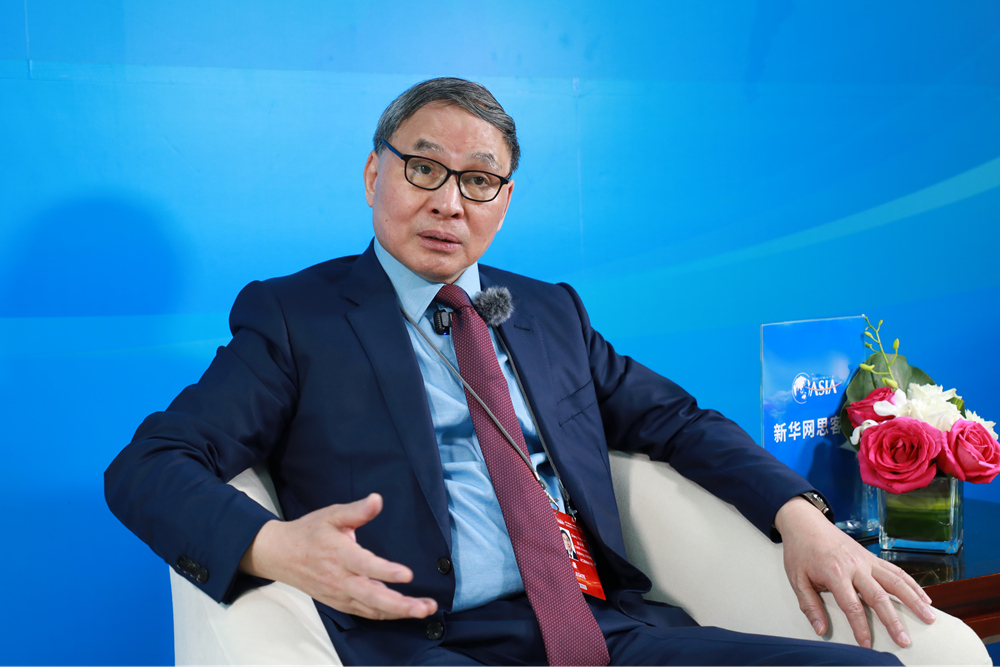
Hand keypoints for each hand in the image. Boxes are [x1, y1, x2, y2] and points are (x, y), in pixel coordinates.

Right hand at [240, 493, 438, 619]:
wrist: (280, 555)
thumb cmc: (309, 532)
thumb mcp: (331, 515)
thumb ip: (357, 510)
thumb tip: (377, 499)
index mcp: (339, 554)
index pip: (364, 565)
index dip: (385, 571)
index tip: (407, 575)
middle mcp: (339, 578)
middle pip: (371, 596)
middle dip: (400, 604)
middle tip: (424, 607)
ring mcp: (339, 594)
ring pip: (371, 608)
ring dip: (398, 612)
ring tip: (423, 610)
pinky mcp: (339, 602)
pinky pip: (365, 612)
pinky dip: (385, 614)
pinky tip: (404, 612)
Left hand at [774, 496, 935, 648]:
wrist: (805, 523)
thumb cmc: (801, 551)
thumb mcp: (796, 579)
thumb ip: (810, 606)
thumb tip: (820, 629)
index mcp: (835, 572)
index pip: (852, 606)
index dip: (861, 627)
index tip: (867, 644)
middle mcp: (855, 566)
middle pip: (879, 596)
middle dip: (893, 621)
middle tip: (904, 640)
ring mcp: (866, 560)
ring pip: (895, 581)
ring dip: (914, 600)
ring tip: (929, 618)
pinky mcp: (872, 557)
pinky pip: (896, 571)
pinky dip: (912, 585)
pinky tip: (924, 598)